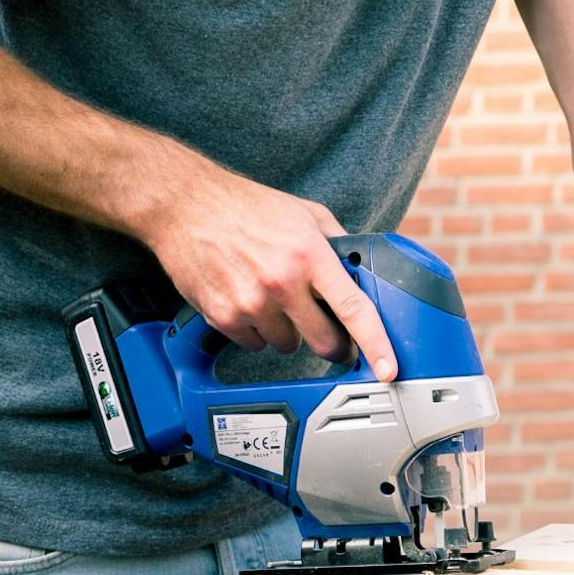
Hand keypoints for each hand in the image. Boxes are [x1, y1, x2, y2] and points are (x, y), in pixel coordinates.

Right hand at [141, 169, 396, 380]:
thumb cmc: (246, 207)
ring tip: (270, 296)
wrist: (186, 206)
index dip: (375, 343)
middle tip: (324, 328)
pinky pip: (254, 344)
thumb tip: (361, 269)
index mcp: (309, 254)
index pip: (353, 308)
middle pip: (323, 341)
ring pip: (287, 345)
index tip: (387, 368)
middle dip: (330, 341)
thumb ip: (336, 242)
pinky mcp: (224, 316)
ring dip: (287, 330)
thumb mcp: (304, 213)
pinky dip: (255, 330)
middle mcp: (282, 281)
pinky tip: (247, 299)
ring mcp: (251, 302)